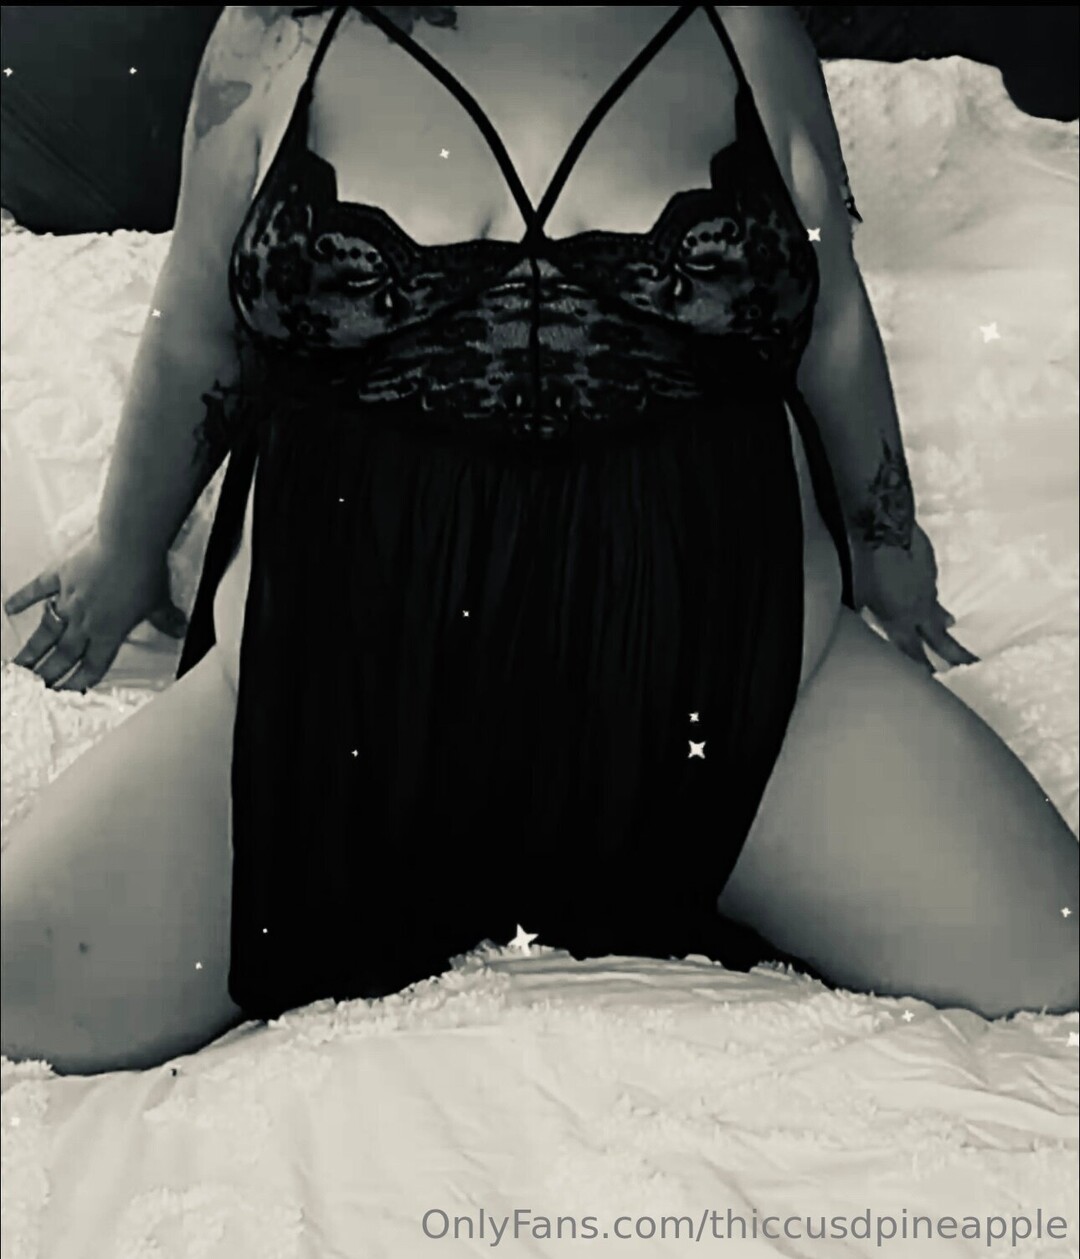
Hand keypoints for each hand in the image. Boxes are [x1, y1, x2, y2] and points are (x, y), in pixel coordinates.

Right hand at [3, 533, 187, 691]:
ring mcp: (68, 600)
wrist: (129, 542)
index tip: (65, 693)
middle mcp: (84, 622)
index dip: (79, 682)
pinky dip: (23, 599)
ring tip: (17, 666)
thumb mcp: (160, 602)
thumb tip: (179, 630)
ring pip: (46, 631)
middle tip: (33, 687)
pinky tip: (9, 608)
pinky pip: (37, 590)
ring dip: (31, 650)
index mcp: (109, 633)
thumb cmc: (146, 573)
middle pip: (63, 655)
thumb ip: (165, 620)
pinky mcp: (59, 576)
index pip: (92, 666)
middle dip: (48, 674)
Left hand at [851, 522, 979, 672]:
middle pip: (940, 637)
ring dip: (940, 618)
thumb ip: (867, 613)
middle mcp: (919, 607)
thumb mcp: (857, 596)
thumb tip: (866, 618)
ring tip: (949, 626)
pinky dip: (927, 591)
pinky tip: (922, 588)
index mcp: (900, 620)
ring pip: (935, 607)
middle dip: (956, 654)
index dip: (922, 667)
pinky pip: (930, 585)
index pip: (913, 651)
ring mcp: (928, 585)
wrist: (884, 527)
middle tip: (973, 665)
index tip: (934, 680)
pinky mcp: (930, 566)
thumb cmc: (863, 564)